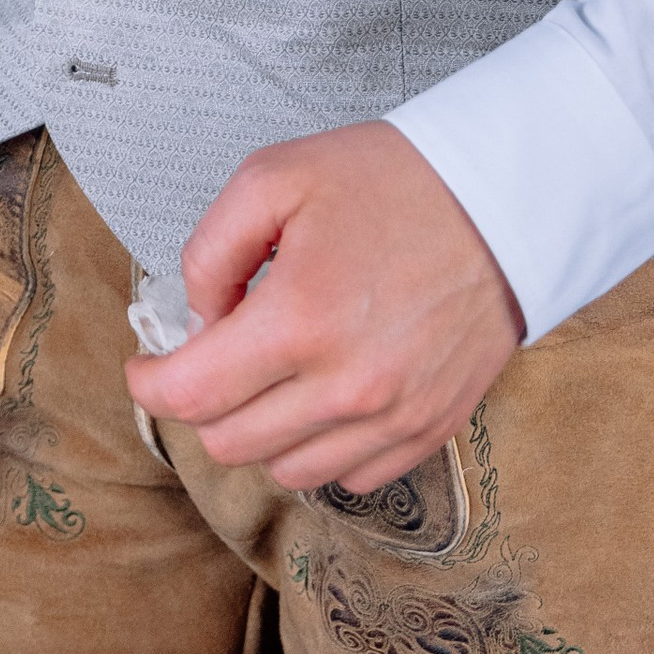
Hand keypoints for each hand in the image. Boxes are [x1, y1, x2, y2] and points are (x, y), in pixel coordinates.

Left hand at [124, 119, 524, 494]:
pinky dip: (320, 447)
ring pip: (285, 469)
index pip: (191, 395)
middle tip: (213, 357)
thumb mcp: (276, 176)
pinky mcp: (427, 431)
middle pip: (230, 442)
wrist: (506, 202)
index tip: (147, 366)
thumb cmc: (392, 181)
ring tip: (272, 372)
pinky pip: (347, 477)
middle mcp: (346, 388)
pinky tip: (322, 393)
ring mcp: (392, 419)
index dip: (150, 383)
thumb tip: (200, 317)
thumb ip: (212, 248)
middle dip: (202, 403)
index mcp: (300, 321)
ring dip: (260, 429)